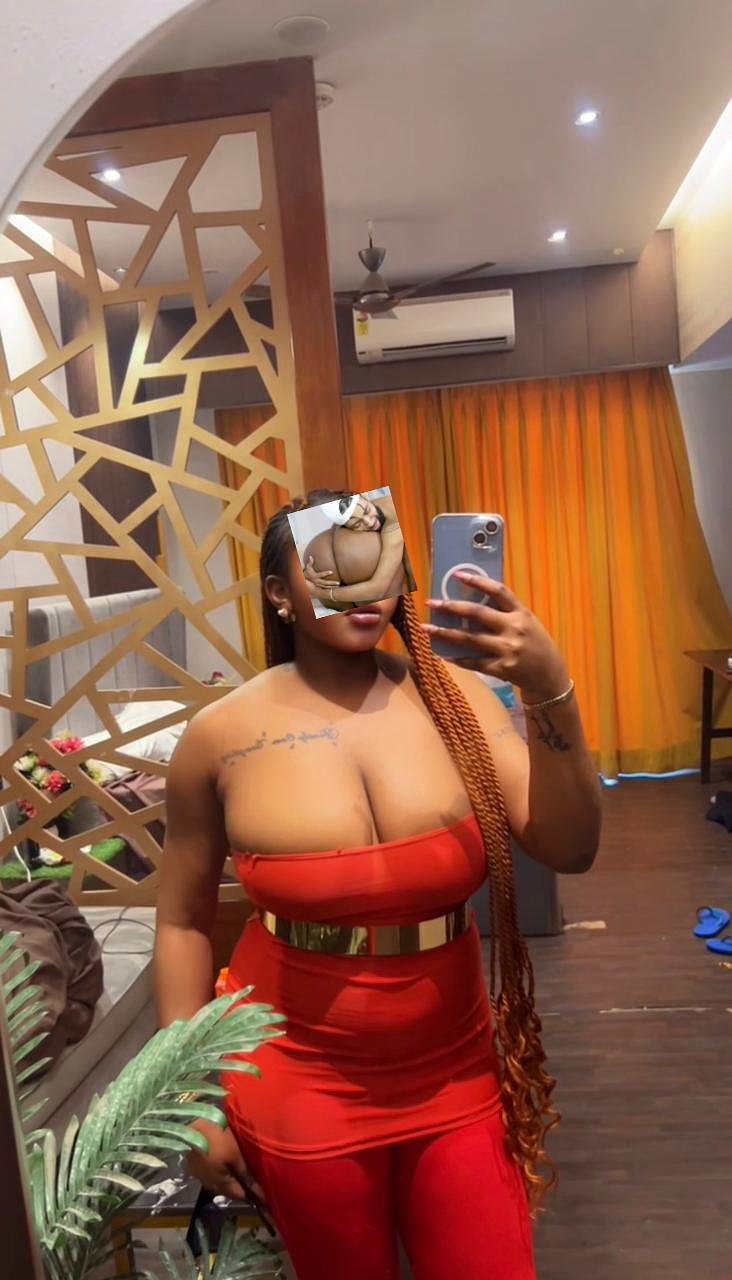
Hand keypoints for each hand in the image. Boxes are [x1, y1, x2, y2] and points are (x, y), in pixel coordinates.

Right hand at [187, 1119, 264, 1203]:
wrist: (190, 1128)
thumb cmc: (217, 1141)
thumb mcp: (235, 1155)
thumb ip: (245, 1173)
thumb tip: (257, 1191)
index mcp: (221, 1185)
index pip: (240, 1196)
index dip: (252, 1194)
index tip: (263, 1190)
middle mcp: (210, 1186)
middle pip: (229, 1191)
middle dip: (241, 1187)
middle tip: (253, 1179)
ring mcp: (201, 1178)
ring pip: (219, 1184)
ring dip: (229, 1180)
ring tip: (240, 1170)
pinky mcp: (195, 1169)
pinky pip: (211, 1176)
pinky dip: (220, 1173)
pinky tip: (224, 1164)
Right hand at [303, 556, 341, 594]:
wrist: (304, 580)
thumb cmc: (307, 572)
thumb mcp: (308, 567)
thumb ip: (310, 562)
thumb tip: (311, 556)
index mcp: (315, 576)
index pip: (321, 574)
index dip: (326, 573)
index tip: (332, 571)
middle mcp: (317, 581)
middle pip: (325, 583)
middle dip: (332, 583)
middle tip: (338, 582)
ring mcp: (318, 585)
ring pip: (326, 587)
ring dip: (332, 587)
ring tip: (338, 585)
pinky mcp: (319, 587)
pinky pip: (325, 588)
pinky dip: (330, 588)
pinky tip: (336, 588)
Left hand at [423, 571, 569, 702]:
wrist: (549, 676)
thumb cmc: (535, 644)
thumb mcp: (527, 622)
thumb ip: (505, 612)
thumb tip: (472, 600)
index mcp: (521, 613)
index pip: (498, 591)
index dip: (477, 581)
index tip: (457, 575)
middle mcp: (514, 629)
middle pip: (477, 613)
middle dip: (451, 607)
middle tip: (431, 603)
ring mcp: (507, 650)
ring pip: (470, 639)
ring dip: (445, 633)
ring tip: (426, 629)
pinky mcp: (501, 669)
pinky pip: (474, 662)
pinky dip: (457, 658)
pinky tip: (443, 654)